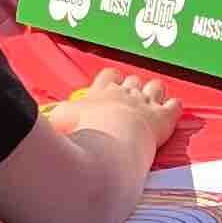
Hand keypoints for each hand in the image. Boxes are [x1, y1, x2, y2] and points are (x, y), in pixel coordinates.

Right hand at [57, 66, 176, 158]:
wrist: (109, 147)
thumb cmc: (83, 134)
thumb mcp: (60, 120)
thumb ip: (56, 115)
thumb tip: (45, 118)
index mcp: (102, 91)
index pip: (110, 75)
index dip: (112, 81)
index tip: (110, 89)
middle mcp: (125, 93)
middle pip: (134, 80)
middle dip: (133, 89)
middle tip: (129, 104)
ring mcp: (146, 104)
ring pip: (156, 86)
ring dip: (154, 94)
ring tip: (151, 104)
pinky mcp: (163, 118)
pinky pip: (175, 105)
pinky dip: (174, 107)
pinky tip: (171, 112)